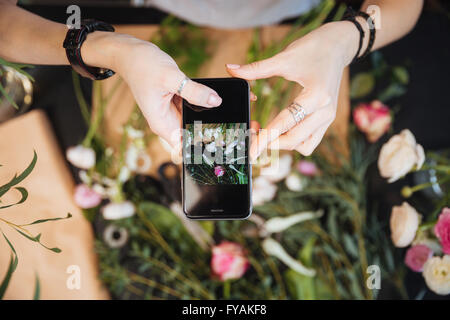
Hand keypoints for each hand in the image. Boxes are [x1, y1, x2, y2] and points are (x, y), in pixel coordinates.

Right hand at [105, 34, 222, 149]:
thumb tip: (215, 101)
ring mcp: (172, 113)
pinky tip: (210, 98)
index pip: (182, 148)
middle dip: (207, 131)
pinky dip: (201, 104)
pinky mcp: (176, 103)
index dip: (198, 148)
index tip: (216, 142)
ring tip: (219, 108)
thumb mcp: (171, 77)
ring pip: (194, 121)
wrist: (132, 54)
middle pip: (191, 136)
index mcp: (162, 124)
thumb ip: (193, 91)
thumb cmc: (143, 66)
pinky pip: (193, 108)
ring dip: (205, 116)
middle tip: (225, 124)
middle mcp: (167, 122)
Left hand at [226, 21, 358, 158]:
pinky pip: (310, 140)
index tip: (251, 152)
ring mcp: (328, 117)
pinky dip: (294, 140)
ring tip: (266, 133)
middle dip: (271, 143)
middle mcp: (325, 111)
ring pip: (304, 145)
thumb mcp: (283, 58)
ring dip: (284, 144)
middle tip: (252, 136)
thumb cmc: (313, 48)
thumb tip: (230, 69)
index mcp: (316, 96)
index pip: (285, 124)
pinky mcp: (327, 119)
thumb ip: (256, 69)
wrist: (338, 45)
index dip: (265, 139)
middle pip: (294, 140)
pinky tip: (281, 130)